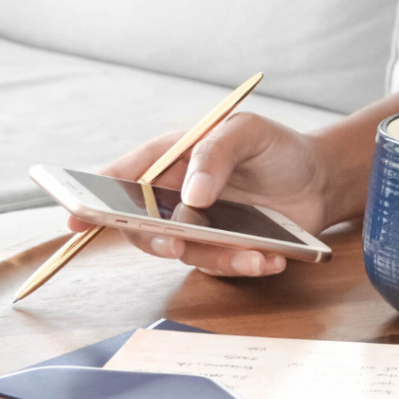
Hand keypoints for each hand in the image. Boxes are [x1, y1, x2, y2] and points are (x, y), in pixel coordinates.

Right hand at [68, 113, 330, 277]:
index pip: (123, 177)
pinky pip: (223, 265)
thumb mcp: (248, 132)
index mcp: (174, 158)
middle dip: (156, 240)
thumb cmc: (278, 148)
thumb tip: (192, 194)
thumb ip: (216, 153)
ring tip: (257, 254)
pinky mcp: (225, 248)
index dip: (93, 196)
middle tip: (177, 246)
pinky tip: (273, 258)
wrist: (322, 180)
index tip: (76, 218)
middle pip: (143, 226)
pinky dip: (246, 265)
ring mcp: (200, 226)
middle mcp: (178, 196)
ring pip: (188, 253)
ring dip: (220, 257)